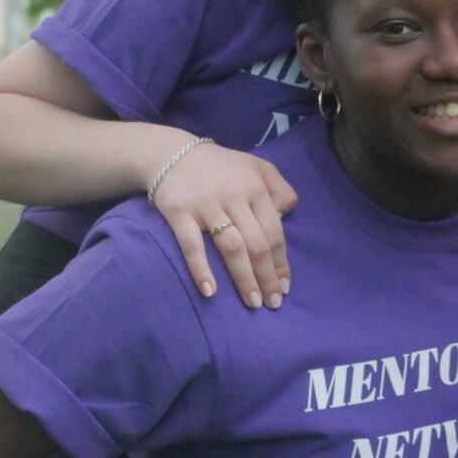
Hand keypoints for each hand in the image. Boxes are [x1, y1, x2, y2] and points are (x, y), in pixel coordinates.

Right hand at [151, 141, 299, 305]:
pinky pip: (192, 245)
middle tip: (272, 303)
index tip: (285, 286)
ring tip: (252, 302)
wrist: (170, 154)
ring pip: (232, 248)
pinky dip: (201, 269)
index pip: (274, 232)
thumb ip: (279, 188)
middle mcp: (234, 196)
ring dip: (244, 278)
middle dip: (267, 277)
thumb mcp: (257, 167)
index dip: (281, 262)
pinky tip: (210, 292)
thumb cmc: (220, 166)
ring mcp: (206, 205)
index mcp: (255, 187)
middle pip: (257, 244)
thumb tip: (286, 215)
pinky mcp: (179, 213)